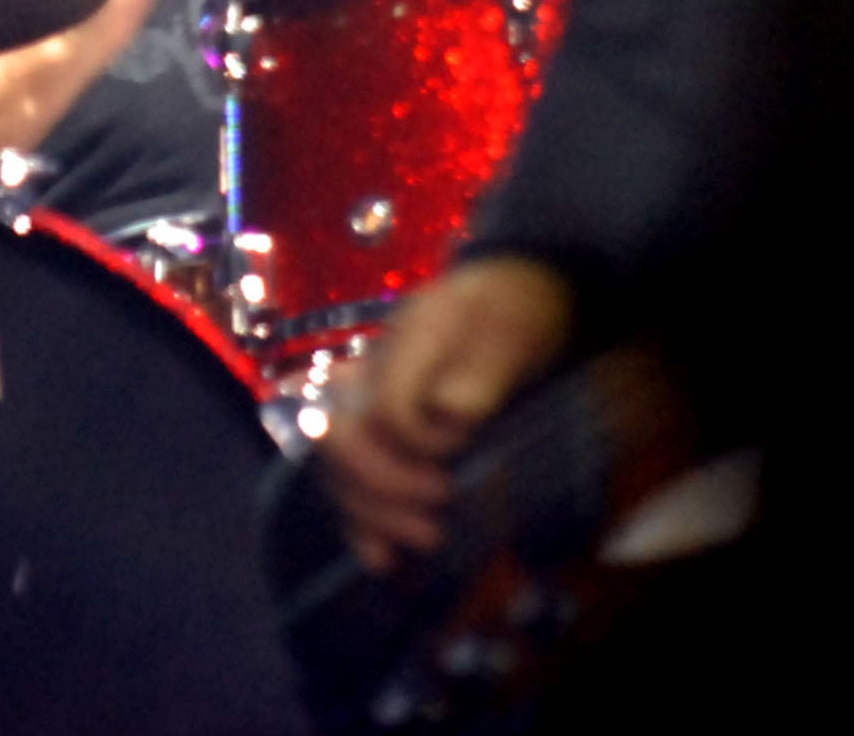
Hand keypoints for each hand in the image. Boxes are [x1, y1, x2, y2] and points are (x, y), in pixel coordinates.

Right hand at [311, 255, 575, 571]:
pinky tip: (381, 559)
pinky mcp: (374, 428)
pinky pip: (347, 478)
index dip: (416, 440)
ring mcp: (365, 399)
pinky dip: (360, 521)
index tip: (464, 447)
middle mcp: (371, 368)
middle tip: (437, 514)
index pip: (383, 404)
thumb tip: (452, 415)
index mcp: (406, 337)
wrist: (514, 294)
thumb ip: (484, 372)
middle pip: (340, 437)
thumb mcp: (515, 332)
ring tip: (427, 539)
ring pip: (336, 467)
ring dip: (374, 513)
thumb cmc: (517, 313)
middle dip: (382, 485)